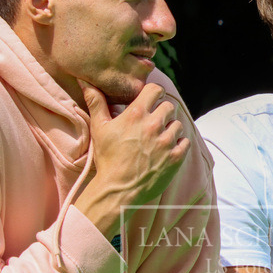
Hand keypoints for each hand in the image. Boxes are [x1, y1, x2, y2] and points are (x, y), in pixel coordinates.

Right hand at [75, 82, 190, 234]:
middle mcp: (153, 125)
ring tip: (159, 138)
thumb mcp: (99, 128)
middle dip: (162, 112)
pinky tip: (167, 149)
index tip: (151, 100)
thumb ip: (96, 102)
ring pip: (178, 124)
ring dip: (170, 129)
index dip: (154, 93)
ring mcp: (166, 142)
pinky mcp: (175, 158)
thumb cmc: (107, 159)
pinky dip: (179, 144)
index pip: (155, 89)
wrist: (117, 189)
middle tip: (154, 123)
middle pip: (169, 106)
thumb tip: (86, 82)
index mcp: (136, 115)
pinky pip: (185, 142)